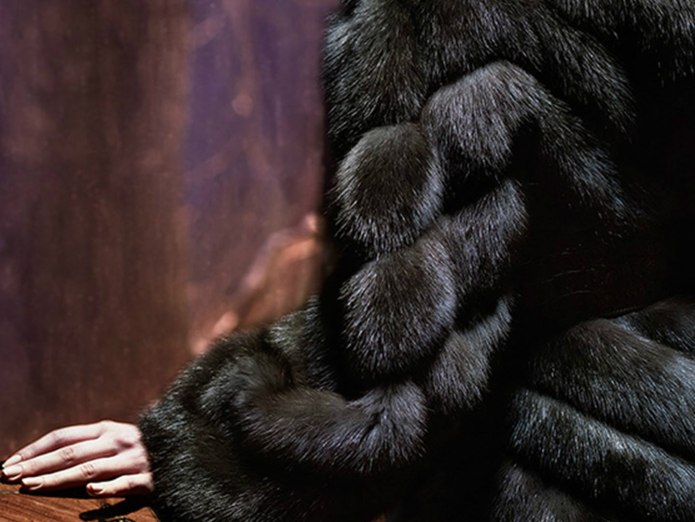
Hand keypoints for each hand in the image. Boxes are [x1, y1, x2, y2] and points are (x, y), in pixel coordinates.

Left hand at [1, 420, 152, 496]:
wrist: (188, 449)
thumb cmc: (146, 447)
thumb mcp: (118, 438)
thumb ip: (90, 444)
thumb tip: (48, 455)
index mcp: (107, 429)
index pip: (63, 437)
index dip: (35, 449)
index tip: (10, 463)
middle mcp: (118, 441)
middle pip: (70, 453)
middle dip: (37, 465)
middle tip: (10, 477)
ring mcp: (133, 460)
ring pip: (90, 469)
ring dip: (59, 478)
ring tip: (33, 486)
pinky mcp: (149, 478)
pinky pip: (126, 484)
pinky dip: (108, 487)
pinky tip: (90, 492)